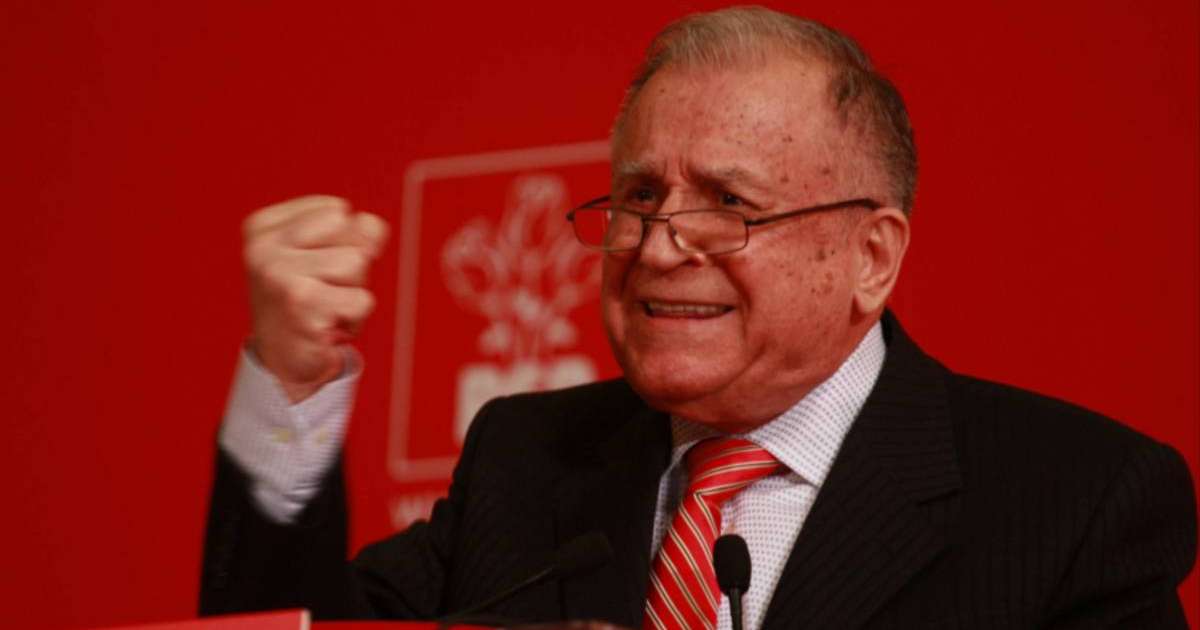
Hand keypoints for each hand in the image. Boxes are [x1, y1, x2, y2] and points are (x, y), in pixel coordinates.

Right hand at [242, 195, 388, 401]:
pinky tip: (328, 326)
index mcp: (262, 228)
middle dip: (352, 265)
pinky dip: (356, 318)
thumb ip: (353, 232)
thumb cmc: (306, 303)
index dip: (341, 240)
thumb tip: (372, 224)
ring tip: (327, 308)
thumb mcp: (323, 257)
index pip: (337, 210)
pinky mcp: (302, 306)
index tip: (315, 268)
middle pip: (350, 233)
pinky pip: (361, 299)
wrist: (283, 363)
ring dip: (354, 291)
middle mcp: (263, 249)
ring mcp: (279, 277)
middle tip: (324, 291)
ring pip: (357, 263)